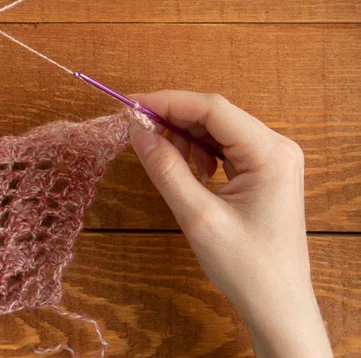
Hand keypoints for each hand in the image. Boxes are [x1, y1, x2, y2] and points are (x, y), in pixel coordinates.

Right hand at [129, 91, 330, 357]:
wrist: (277, 304)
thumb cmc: (246, 266)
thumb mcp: (198, 217)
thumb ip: (166, 169)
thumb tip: (137, 131)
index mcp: (270, 153)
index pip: (212, 109)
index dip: (168, 102)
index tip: (130, 107)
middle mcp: (276, 147)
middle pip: (214, 115)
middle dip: (173, 119)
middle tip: (137, 132)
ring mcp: (272, 158)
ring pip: (216, 129)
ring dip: (184, 137)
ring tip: (165, 161)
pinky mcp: (264, 171)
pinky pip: (223, 146)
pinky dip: (197, 152)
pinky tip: (187, 172)